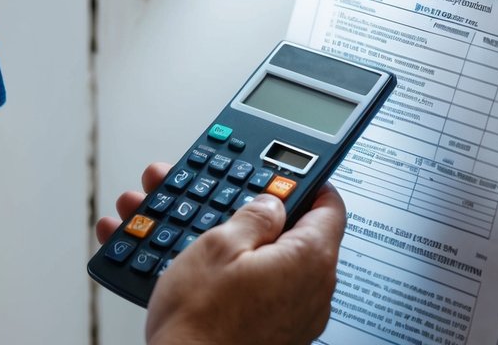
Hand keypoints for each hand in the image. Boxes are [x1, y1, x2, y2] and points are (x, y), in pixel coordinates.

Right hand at [96, 163, 347, 344]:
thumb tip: (270, 202)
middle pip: (287, 231)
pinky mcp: (268, 334)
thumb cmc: (201, 325)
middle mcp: (311, 290)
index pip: (328, 203)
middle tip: (209, 194)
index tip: (279, 169)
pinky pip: (249, 291)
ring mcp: (291, 317)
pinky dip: (218, 274)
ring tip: (170, 223)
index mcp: (310, 258)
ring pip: (259, 260)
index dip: (302, 179)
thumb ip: (252, 215)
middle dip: (241, 207)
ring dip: (218, 238)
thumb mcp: (219, 247)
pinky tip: (174, 263)